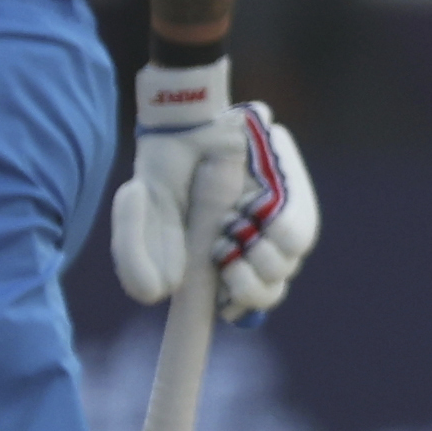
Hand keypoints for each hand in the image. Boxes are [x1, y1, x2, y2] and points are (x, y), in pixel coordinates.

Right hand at [108, 61, 322, 321]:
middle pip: (269, 292)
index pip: (239, 305)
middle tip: (229, 264)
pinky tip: (256, 210)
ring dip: (263, 259)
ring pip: (285, 267)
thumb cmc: (161, 171)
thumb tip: (158, 295)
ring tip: (235, 226)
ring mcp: (272, 224)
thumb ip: (134, 253)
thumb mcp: (136, 213)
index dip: (238, 309)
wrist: (188, 122)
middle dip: (252, 289)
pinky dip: (279, 231)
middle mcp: (248, 247)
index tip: (227, 305)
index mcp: (214, 262)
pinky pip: (297, 233)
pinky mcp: (292, 198)